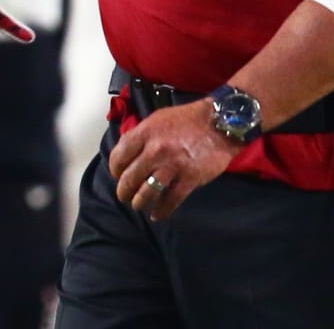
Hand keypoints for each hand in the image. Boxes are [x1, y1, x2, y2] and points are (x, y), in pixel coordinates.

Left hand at [108, 100, 239, 220]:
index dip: (114, 168)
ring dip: (139, 202)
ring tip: (137, 205)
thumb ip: (142, 135)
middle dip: (123, 190)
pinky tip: (157, 214)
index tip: (116, 174)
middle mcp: (155, 150)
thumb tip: (129, 151)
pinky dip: (162, 210)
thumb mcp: (157, 119)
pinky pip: (171, 200)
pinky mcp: (189, 179)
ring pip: (147, 191)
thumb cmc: (186, 119)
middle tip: (123, 195)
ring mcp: (172, 166)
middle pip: (130, 177)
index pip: (120, 155)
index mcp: (145, 133)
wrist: (218, 124)